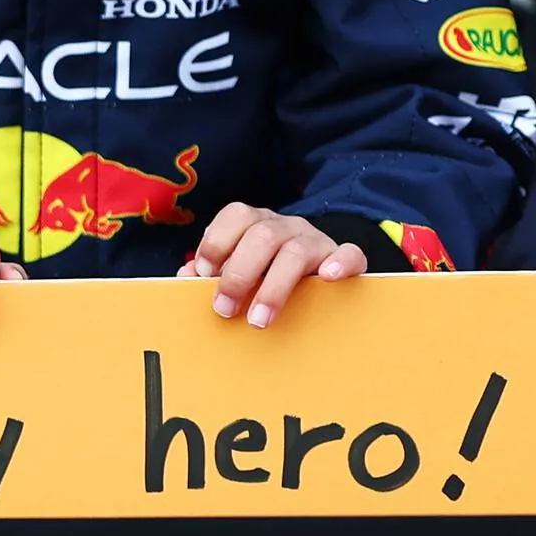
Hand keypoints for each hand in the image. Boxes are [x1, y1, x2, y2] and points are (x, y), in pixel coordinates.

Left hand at [180, 203, 364, 329]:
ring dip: (274, 287)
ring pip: (296, 250)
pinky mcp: (344, 258)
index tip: (204, 272)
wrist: (319, 275)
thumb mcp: (238, 272)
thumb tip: (186, 276)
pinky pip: (349, 253)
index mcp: (256, 224)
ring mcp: (316, 241)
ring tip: (258, 319)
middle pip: (263, 235)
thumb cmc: (266, 276)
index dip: (218, 242)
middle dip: (239, 274)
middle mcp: (286, 227)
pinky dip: (340, 263)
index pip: (237, 215)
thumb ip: (213, 273)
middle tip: (224, 309)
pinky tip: (327, 278)